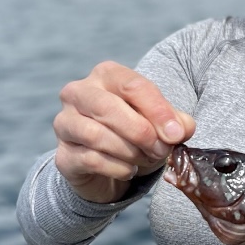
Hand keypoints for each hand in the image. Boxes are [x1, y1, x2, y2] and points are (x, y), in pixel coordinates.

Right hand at [52, 61, 194, 203]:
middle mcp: (78, 93)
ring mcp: (65, 123)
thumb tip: (182, 128)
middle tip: (162, 150)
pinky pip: (91, 160)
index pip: (132, 85)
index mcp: (106, 75)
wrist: (106, 168)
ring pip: (97, 136)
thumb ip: (175, 122)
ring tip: (146, 159)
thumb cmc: (134, 134)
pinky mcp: (63, 155)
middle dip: (142, 132)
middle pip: (109, 108)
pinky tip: (129, 170)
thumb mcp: (159, 123)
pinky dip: (118, 168)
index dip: (158, 111)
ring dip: (130, 152)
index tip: (176, 134)